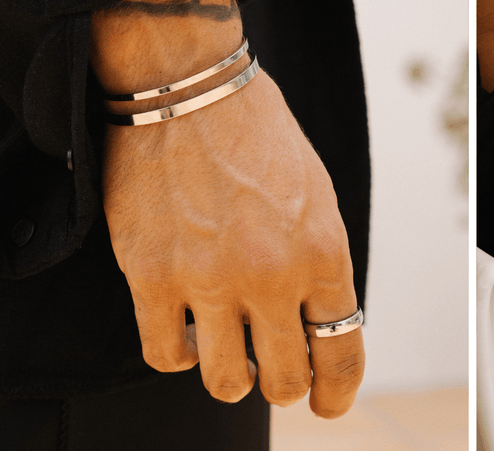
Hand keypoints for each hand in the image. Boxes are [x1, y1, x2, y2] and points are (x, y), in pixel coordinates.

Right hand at [102, 72, 363, 413]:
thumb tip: (315, 319)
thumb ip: (320, 263)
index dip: (337, 392)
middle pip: (286, 380)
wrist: (190, 89)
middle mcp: (272, 275)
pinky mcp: (152, 277)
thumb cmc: (257, 135)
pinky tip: (185, 333)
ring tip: (228, 352)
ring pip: (226, 382)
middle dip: (285, 384)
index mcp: (324, 252)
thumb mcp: (317, 197)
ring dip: (232, 378)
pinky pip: (164, 355)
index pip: (341, 352)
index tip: (328, 404)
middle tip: (274, 371)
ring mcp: (210, 280)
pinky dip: (178, 355)